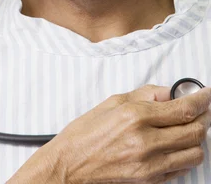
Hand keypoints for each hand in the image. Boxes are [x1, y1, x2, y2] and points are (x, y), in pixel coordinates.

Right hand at [8, 85, 210, 183]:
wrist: (69, 166)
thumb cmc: (85, 133)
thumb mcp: (112, 102)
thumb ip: (144, 94)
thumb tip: (169, 92)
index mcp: (135, 116)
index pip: (184, 109)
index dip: (202, 100)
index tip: (208, 94)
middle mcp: (146, 141)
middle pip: (195, 131)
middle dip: (203, 118)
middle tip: (200, 110)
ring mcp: (150, 165)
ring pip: (194, 153)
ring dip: (195, 139)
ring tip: (185, 129)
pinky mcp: (150, 181)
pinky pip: (181, 170)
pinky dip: (184, 157)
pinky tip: (173, 147)